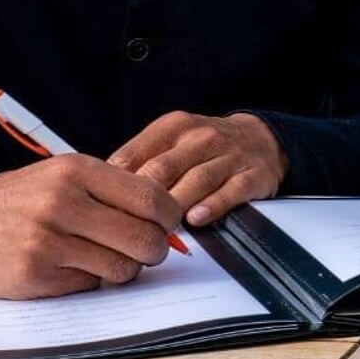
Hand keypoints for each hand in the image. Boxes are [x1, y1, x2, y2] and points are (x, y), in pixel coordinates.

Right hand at [0, 155, 182, 298]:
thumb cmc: (14, 199)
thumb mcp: (60, 175)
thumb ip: (109, 189)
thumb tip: (165, 213)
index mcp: (76, 170)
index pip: (151, 197)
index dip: (170, 217)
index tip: (167, 225)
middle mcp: (63, 202)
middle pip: (144, 238)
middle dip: (154, 250)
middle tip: (146, 251)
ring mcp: (47, 240)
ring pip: (122, 268)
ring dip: (123, 270)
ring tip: (105, 259)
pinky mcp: (34, 275)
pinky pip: (89, 285)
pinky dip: (90, 280)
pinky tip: (71, 268)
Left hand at [110, 111, 289, 226]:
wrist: (260, 139)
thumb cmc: (203, 147)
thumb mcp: (170, 140)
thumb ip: (139, 161)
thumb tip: (98, 191)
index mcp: (173, 127)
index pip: (135, 155)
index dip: (115, 187)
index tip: (103, 210)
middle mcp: (201, 137)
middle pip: (162, 170)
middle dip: (143, 202)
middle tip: (128, 229)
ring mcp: (229, 155)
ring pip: (196, 182)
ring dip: (174, 208)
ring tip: (158, 231)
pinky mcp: (253, 175)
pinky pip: (230, 192)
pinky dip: (212, 206)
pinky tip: (196, 219)